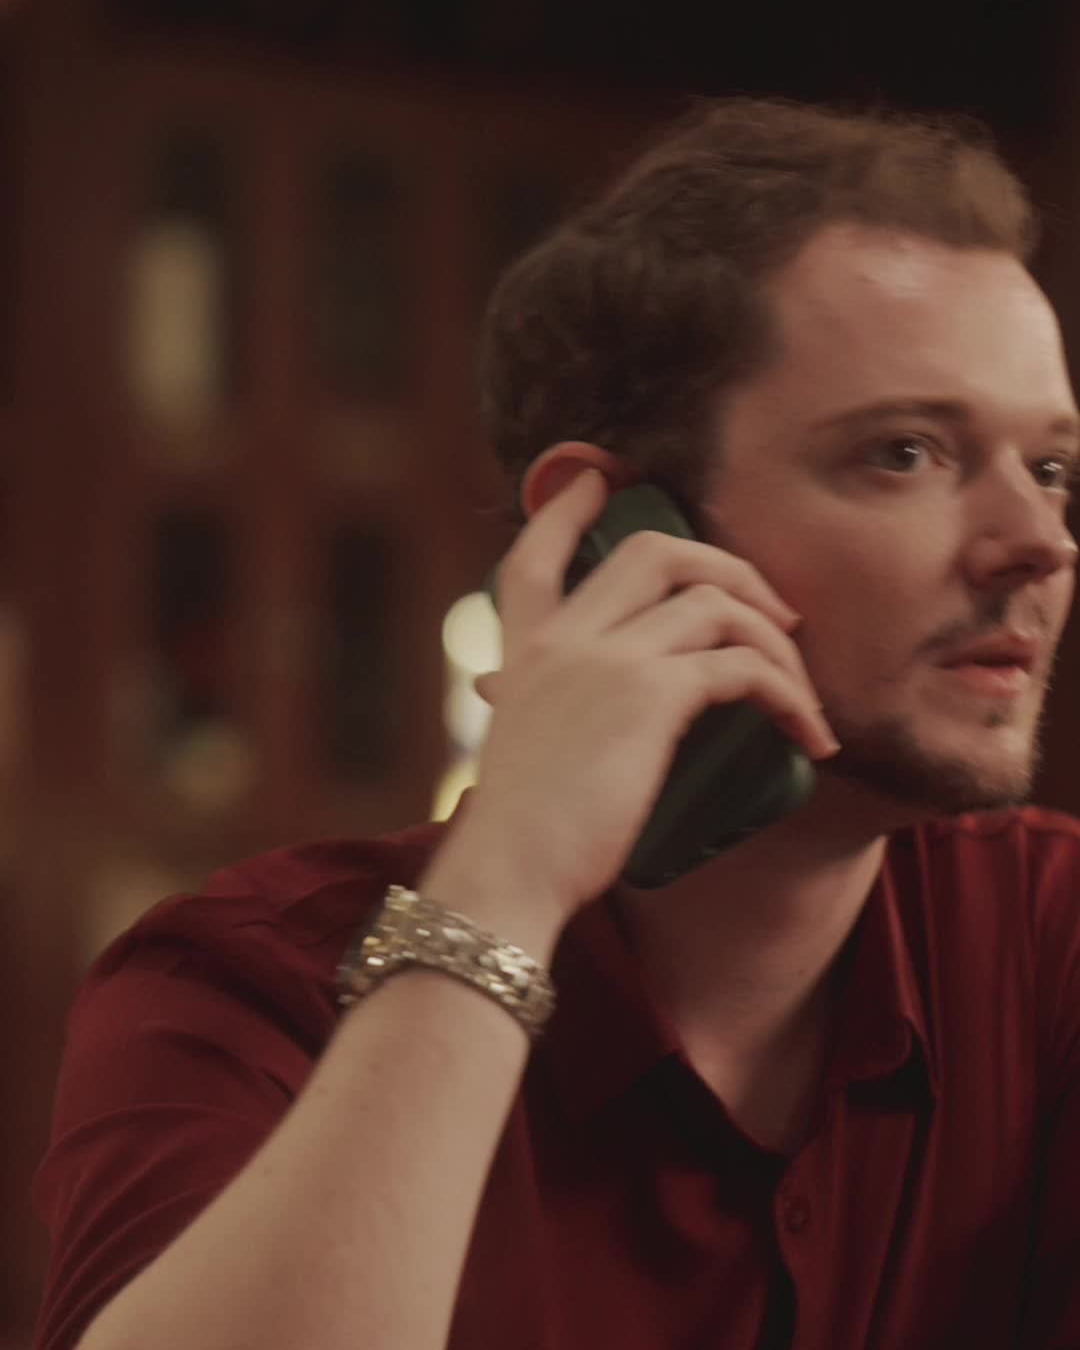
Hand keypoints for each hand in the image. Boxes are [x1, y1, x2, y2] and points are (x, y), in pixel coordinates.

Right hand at [451, 470, 838, 930]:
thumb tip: (551, 719)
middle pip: (655, 549)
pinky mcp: (651, 694)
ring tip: (804, 690)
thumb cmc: (518, 836)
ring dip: (778, 639)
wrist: (509, 870)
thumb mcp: (520, 756)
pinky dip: (790, 694)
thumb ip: (537, 719)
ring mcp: (607, 658)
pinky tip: (807, 733)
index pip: (536, 554)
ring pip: (716, 598)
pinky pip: (744, 665)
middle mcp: (563, 639)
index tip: (601, 478)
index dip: (569, 508)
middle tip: (774, 614)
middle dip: (729, 565)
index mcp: (523, 652)